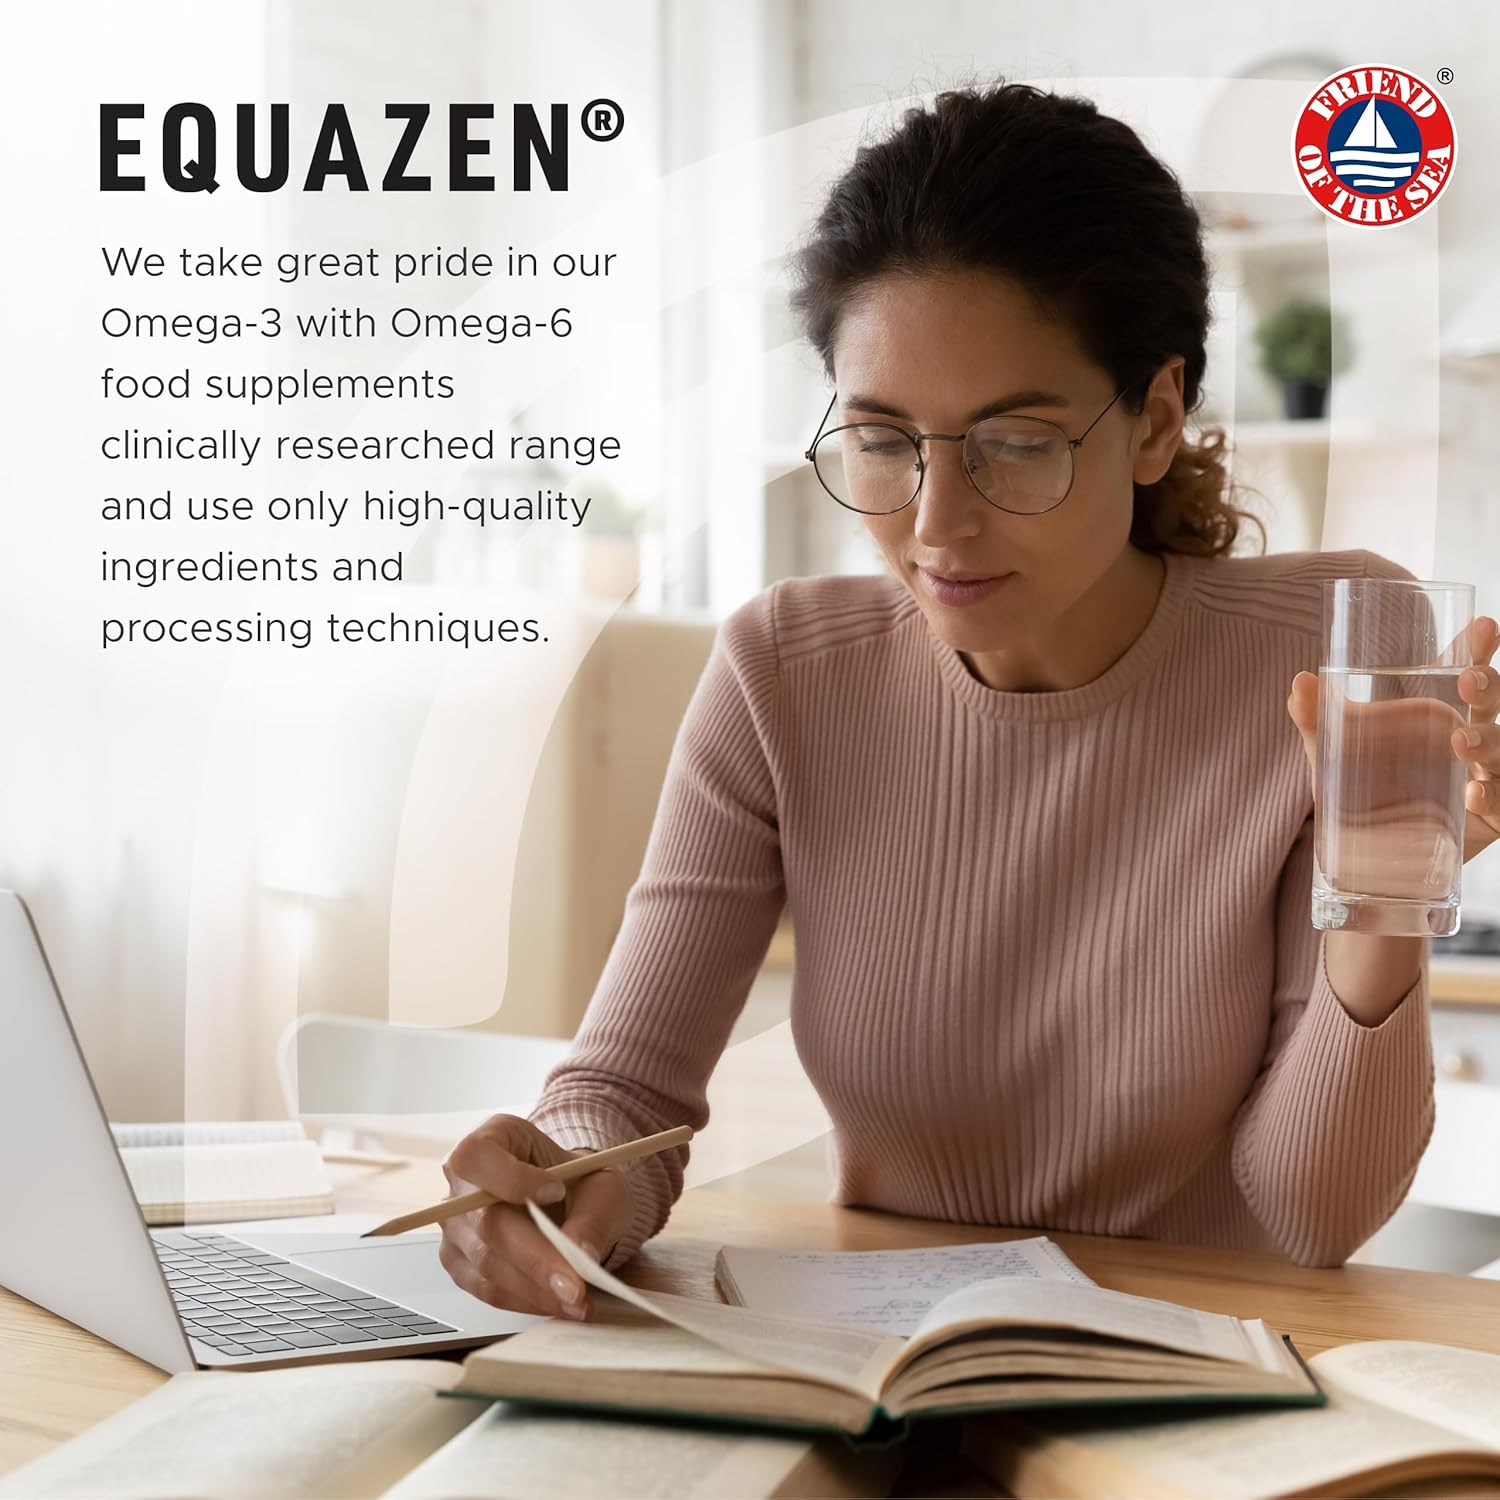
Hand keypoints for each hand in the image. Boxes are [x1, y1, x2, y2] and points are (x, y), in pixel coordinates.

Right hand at [437, 1114, 635, 1320]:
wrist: (571, 1201)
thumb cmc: (580, 1182)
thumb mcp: (600, 1185)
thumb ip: (591, 1216)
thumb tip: (579, 1255)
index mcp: (492, 1138)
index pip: (477, 1157)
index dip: (511, 1179)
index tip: (556, 1192)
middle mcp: (462, 1181)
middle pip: (485, 1223)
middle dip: (535, 1258)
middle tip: (575, 1284)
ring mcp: (456, 1225)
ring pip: (486, 1263)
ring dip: (535, 1289)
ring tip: (578, 1300)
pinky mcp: (460, 1262)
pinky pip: (488, 1289)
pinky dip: (526, 1300)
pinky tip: (559, 1302)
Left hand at [1287, 615, 1499, 871]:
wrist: (1362, 860)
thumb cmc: (1356, 794)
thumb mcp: (1330, 755)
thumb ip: (1315, 719)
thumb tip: (1301, 682)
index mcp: (1438, 715)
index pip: (1465, 673)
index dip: (1476, 649)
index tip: (1482, 627)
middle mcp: (1469, 740)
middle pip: (1492, 705)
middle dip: (1490, 687)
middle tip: (1470, 680)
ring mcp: (1483, 779)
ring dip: (1491, 741)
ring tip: (1464, 740)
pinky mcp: (1489, 820)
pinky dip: (1492, 796)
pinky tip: (1472, 794)